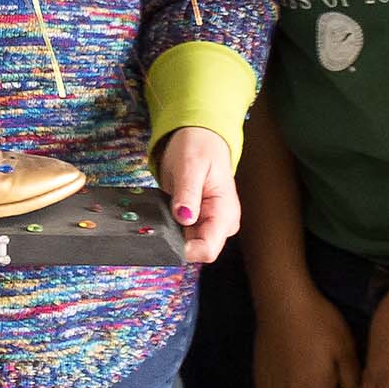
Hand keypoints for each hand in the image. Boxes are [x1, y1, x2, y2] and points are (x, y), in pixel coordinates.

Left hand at [155, 127, 238, 263]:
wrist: (199, 137)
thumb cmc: (199, 146)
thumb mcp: (191, 165)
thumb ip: (188, 193)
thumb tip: (184, 218)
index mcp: (225, 212)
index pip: (208, 249)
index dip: (185, 249)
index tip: (166, 234)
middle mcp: (220, 223)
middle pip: (197, 250)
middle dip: (176, 239)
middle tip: (163, 214)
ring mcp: (209, 223)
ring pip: (187, 244)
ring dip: (171, 233)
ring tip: (165, 207)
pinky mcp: (197, 221)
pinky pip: (182, 234)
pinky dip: (170, 227)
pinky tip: (165, 211)